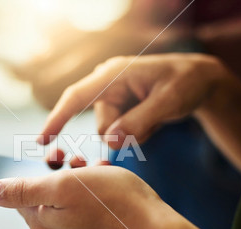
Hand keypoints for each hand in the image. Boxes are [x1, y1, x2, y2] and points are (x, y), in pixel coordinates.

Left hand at [0, 165, 174, 228]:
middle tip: (77, 161)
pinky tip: (105, 180)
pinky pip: (81, 206)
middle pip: (42, 193)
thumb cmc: (111, 201)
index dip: (31, 171)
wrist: (153, 227)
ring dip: (76, 176)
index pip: (18, 194)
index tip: (53, 160)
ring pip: (64, 196)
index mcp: (40, 222)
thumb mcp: (63, 186)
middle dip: (58, 172)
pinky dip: (90, 189)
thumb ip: (23, 189)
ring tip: (95, 169)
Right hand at [38, 53, 228, 148]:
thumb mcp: (168, 101)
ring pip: (110, 134)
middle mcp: (107, 86)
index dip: (57, 119)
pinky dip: (137, 134)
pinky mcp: (119, 111)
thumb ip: (139, 121)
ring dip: (134, 134)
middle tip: (151, 124)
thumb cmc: (185, 82)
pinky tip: (153, 120)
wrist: (199, 80)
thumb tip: (109, 142)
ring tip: (157, 117)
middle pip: (100, 126)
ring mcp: (113, 100)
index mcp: (112, 75)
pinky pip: (120, 135)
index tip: (41, 141)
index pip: (76, 98)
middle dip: (123, 134)